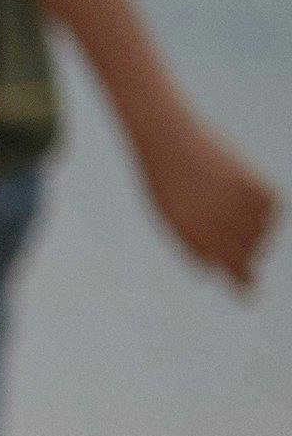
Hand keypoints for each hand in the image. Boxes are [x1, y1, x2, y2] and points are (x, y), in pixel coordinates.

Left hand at [141, 111, 276, 293]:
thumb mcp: (170, 216)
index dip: (241, 282)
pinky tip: (260, 207)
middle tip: (248, 253)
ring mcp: (233, 201)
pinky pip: (272, 204)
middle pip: (247, 252)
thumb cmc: (164, 178)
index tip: (252, 297)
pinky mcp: (248, 179)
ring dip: (261, 233)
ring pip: (262, 230)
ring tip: (245, 221)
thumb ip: (193, 244)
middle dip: (250, 257)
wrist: (166, 138)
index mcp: (191, 234)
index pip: (225, 266)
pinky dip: (270, 209)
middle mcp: (215, 222)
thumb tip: (211, 270)